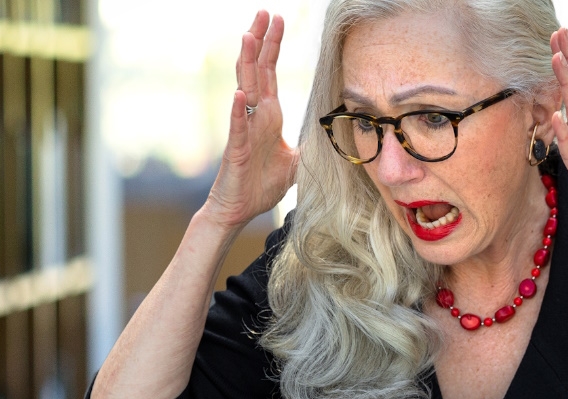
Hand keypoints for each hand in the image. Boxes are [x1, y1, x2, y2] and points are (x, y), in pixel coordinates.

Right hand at [205, 10, 299, 230]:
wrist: (240, 209)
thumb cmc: (262, 185)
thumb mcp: (296, 162)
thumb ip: (309, 145)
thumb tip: (329, 137)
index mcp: (269, 115)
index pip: (270, 73)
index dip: (274, 46)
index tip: (279, 20)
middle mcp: (255, 116)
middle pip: (257, 70)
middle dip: (261, 41)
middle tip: (264, 12)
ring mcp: (244, 129)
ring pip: (244, 89)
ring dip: (246, 63)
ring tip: (249, 36)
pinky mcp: (237, 149)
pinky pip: (237, 126)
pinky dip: (238, 111)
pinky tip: (240, 94)